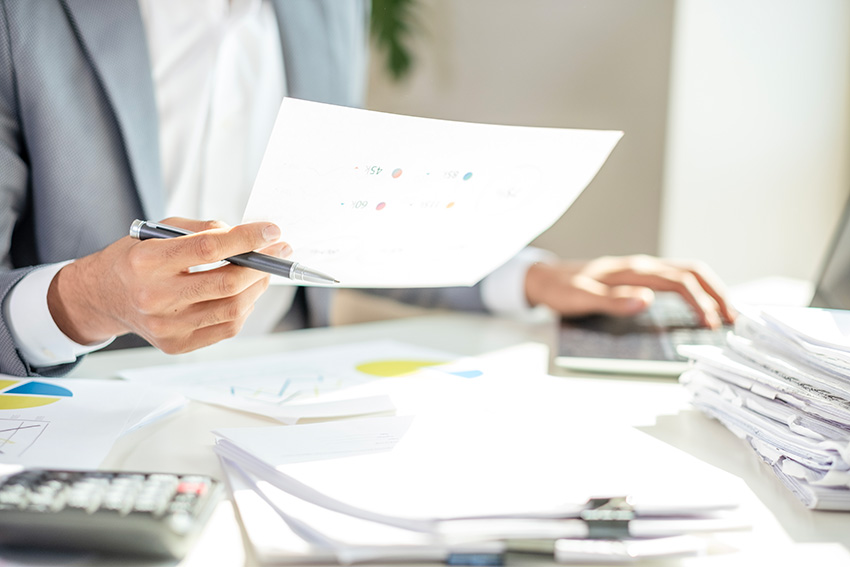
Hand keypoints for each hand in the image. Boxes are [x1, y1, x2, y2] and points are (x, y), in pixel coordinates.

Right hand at [46, 218, 290, 353]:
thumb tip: (248, 238)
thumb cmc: (136, 259)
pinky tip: (245, 292)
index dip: (246, 239)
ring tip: (263, 271)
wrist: (104, 296)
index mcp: (147, 262)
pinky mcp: (176, 345)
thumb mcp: (159, 231)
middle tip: (279, 251)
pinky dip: (244, 307)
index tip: (272, 230)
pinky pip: (226, 327)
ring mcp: (166, 326)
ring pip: (233, 308)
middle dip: (262, 265)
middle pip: (227, 283)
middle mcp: (154, 297)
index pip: (208, 248)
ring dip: (257, 287)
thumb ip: (203, 230)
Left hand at [524, 255, 734, 327]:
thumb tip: (645, 300)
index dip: (699, 301)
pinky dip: (696, 291)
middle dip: (717, 293)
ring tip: (727, 314)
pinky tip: (701, 307)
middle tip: (734, 319)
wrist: (546, 278)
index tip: (711, 323)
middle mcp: (642, 267)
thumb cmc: (561, 289)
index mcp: (632, 270)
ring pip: (687, 274)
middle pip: (692, 272)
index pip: (678, 281)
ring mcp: (642, 271)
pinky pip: (676, 280)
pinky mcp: (639, 278)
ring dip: (710, 291)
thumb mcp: (581, 298)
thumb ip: (612, 299)